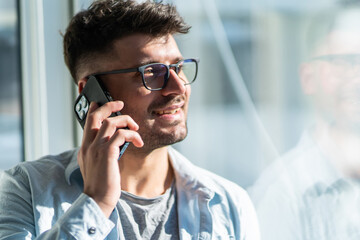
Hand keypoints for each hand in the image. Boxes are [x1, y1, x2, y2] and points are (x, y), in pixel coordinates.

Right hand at [78, 101, 142, 216]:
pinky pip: (121, 134)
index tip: (101, 102)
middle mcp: (88, 145)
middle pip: (96, 116)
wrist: (97, 200)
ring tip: (135, 129)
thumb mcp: (96, 165)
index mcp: (84, 148)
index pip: (88, 122)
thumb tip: (114, 141)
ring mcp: (96, 149)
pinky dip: (132, 135)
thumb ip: (100, 151)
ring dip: (126, 121)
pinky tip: (138, 143)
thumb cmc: (100, 185)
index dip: (95, 109)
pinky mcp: (107, 153)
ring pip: (110, 122)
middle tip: (121, 104)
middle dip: (109, 106)